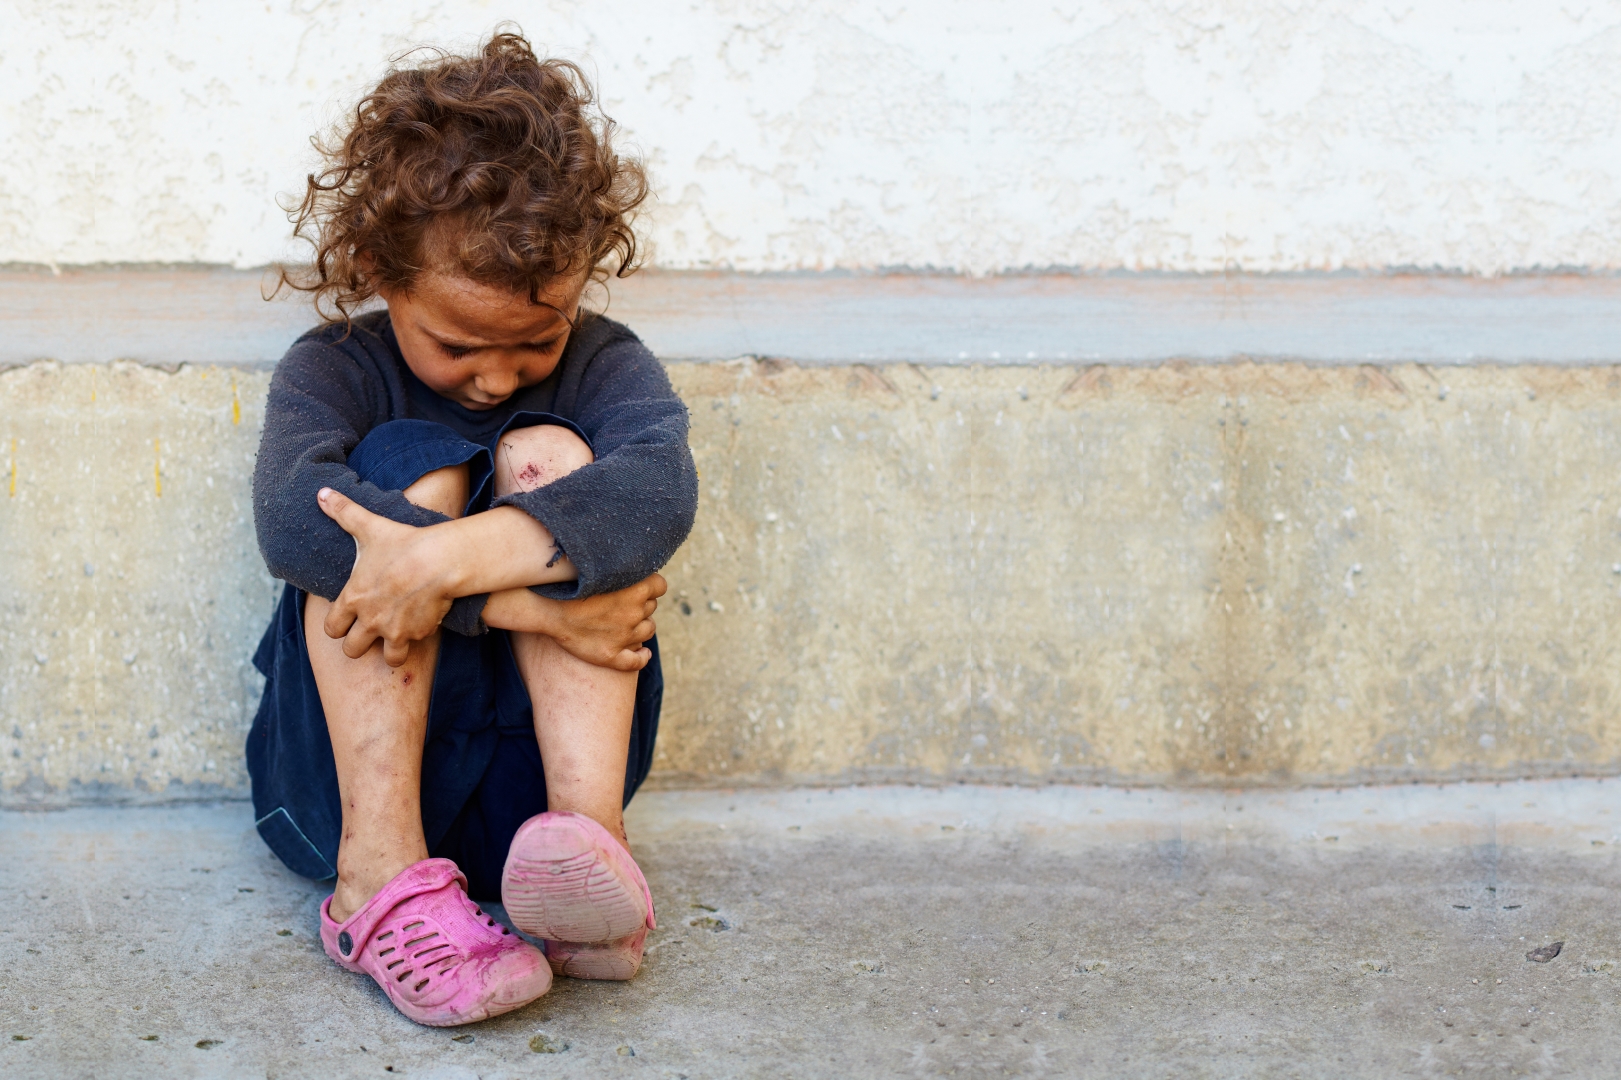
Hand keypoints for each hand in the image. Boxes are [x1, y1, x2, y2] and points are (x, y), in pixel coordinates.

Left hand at [317, 487, 453, 665]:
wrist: (439, 561)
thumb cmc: (402, 543)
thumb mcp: (369, 527)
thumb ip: (343, 512)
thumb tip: (321, 493)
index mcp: (352, 600)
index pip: (332, 629)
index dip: (338, 624)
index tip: (348, 616)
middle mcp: (370, 621)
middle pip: (352, 650)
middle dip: (359, 642)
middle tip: (371, 628)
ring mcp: (395, 631)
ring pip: (387, 658)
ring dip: (391, 649)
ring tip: (397, 634)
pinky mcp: (419, 634)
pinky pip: (414, 644)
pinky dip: (418, 636)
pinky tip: (423, 620)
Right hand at [550, 573, 665, 669]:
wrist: (545, 606)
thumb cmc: (570, 582)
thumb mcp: (602, 568)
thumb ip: (623, 568)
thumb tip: (637, 569)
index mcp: (635, 588)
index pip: (660, 586)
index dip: (650, 585)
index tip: (637, 585)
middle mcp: (634, 612)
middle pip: (652, 607)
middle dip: (641, 603)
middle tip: (621, 601)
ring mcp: (624, 635)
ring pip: (648, 630)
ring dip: (641, 625)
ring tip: (625, 622)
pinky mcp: (611, 655)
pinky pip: (637, 660)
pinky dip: (642, 656)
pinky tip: (642, 652)